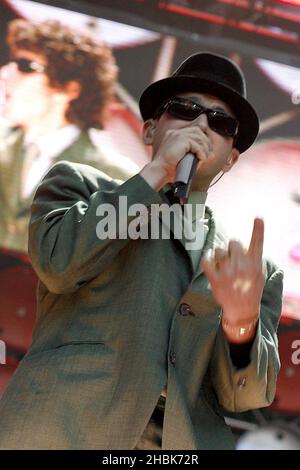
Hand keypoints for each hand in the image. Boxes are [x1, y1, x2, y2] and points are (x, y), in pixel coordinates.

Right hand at [140, 126, 213, 190]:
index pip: (194, 131)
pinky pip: (197, 145)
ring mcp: (178, 135)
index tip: (206, 150)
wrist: (160, 172)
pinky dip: (202, 152)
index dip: (202, 139)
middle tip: (208, 155)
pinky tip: (201, 159)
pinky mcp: (181, 140)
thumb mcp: (185, 160)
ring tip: (204, 158)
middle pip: (198, 131)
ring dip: (205, 149)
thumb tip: (212, 155)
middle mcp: (175, 132)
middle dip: (206, 143)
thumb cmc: (169, 169)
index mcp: (174, 135)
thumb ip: (197, 155)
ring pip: (199, 137)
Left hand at [201, 218, 264, 341]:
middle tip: (232, 257)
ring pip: (219, 250)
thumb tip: (242, 246)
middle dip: (231, 247)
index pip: (258, 243)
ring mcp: (228, 273)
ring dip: (219, 254)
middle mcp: (242, 267)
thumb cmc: (250, 289)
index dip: (258, 229)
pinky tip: (210, 260)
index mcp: (255, 264)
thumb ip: (252, 259)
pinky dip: (207, 258)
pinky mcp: (216, 279)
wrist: (242, 310)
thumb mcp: (259, 274)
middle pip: (233, 242)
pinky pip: (206, 260)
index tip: (258, 217)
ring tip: (223, 265)